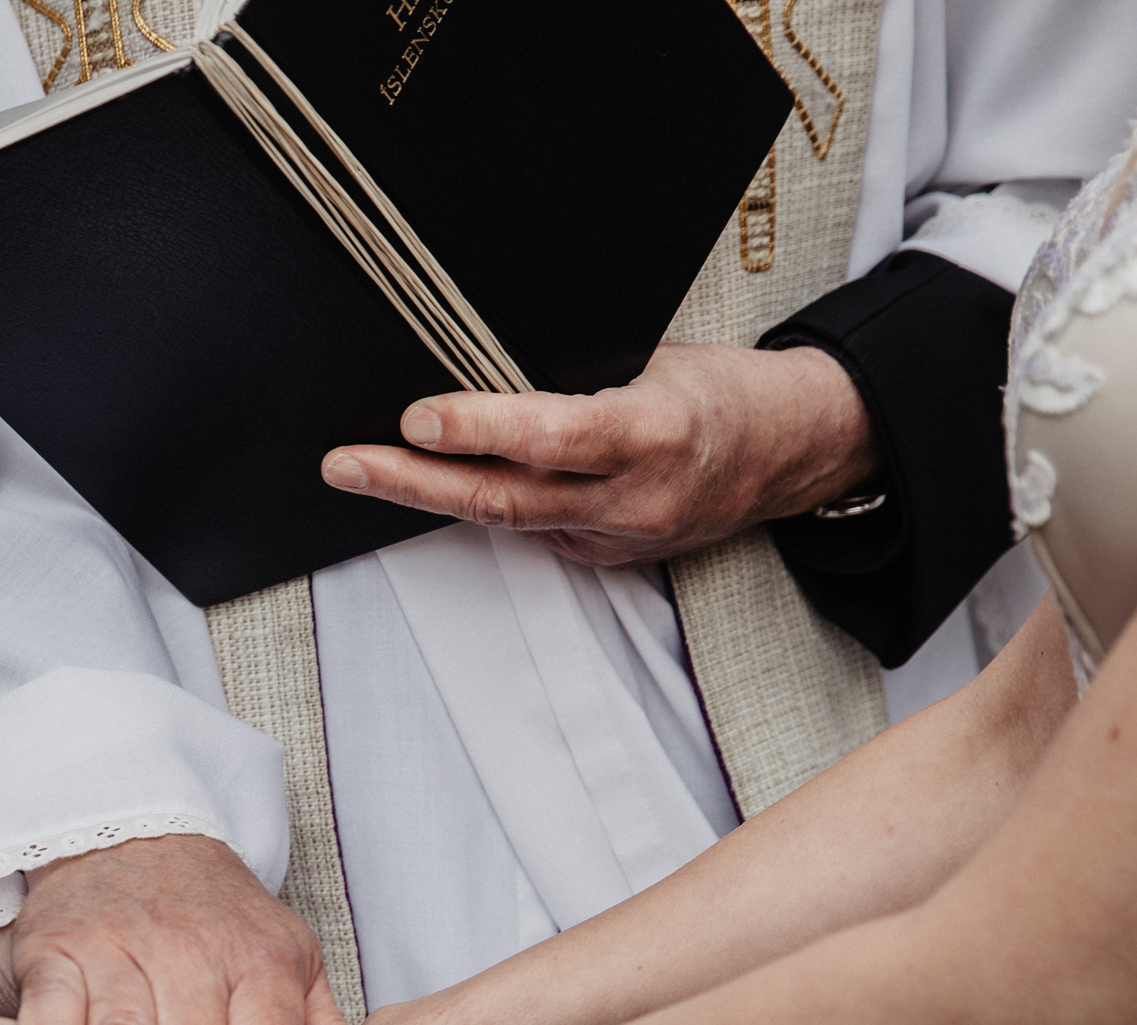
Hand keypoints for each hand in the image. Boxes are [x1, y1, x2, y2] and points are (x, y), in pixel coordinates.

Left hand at [318, 343, 880, 566]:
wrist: (790, 451)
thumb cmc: (721, 389)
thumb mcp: (655, 356)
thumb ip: (574, 372)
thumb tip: (478, 360)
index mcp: (655, 431)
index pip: (552, 436)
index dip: (479, 430)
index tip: (416, 418)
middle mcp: (634, 497)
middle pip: (506, 498)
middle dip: (414, 481)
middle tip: (346, 465)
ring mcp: (619, 536)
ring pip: (507, 520)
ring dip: (428, 497)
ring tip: (360, 471)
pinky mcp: (608, 557)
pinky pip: (530, 530)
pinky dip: (481, 505)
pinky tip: (431, 485)